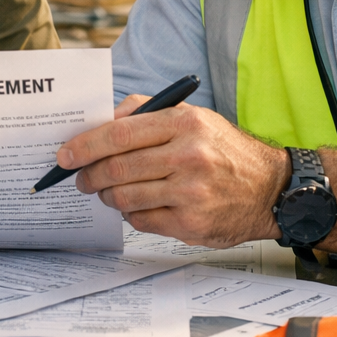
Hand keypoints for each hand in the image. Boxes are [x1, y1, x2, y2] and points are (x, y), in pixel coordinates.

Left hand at [59, 94, 289, 247]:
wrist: (270, 189)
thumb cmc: (225, 151)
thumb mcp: (194, 117)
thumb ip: (147, 113)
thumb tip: (102, 121)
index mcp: (185, 124)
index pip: (121, 133)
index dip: (86, 145)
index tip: (66, 154)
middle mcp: (189, 157)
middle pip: (118, 168)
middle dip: (89, 175)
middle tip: (79, 177)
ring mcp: (190, 193)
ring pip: (125, 197)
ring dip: (106, 196)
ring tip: (105, 191)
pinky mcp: (191, 223)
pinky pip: (141, 219)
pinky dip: (130, 213)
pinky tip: (136, 204)